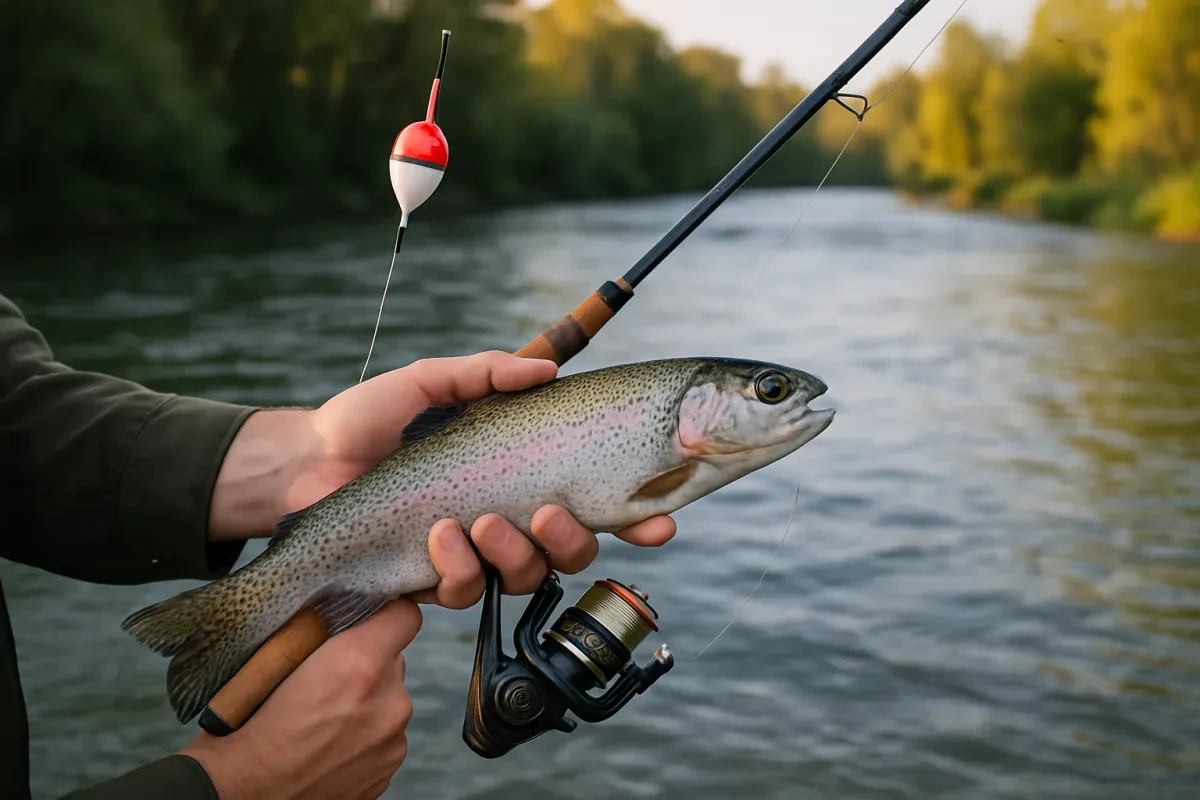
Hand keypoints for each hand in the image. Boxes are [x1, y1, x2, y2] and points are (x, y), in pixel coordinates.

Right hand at [180, 599, 420, 799]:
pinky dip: (364, 734)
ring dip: (366, 700)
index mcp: (357, 665)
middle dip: (366, 661)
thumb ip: (313, 634)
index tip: (371, 615)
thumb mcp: (268, 664)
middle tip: (326, 676)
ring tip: (322, 719)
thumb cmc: (242, 735)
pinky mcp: (390, 768)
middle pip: (393, 659)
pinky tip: (328, 745)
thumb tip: (331, 612)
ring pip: (388, 698)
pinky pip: (385, 733)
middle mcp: (387, 701)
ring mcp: (393, 739)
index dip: (387, 612)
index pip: (404, 616)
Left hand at [208, 351, 676, 607]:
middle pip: (573, 551)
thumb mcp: (431, 383)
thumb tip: (547, 372)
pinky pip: (468, 591)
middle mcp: (507, 519)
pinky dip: (460, 567)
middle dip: (575, 540)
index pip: (592, 500)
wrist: (306, 462)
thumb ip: (488, 374)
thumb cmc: (368, 419)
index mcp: (517, 475)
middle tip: (549, 514)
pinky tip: (440, 536)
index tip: (664, 518)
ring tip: (482, 521)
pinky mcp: (434, 580)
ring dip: (516, 554)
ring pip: (526, 576)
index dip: (635, 515)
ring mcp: (472, 554)